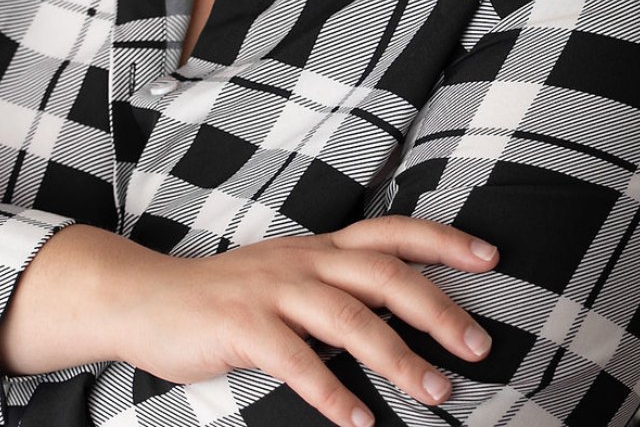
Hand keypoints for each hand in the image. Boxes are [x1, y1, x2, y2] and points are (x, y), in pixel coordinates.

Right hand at [1, 216, 497, 426]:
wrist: (148, 297)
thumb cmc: (226, 297)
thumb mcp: (287, 277)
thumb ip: (336, 285)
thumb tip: (399, 309)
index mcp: (318, 248)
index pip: (390, 231)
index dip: (442, 240)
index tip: (491, 256)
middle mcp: (302, 261)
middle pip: (382, 273)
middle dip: (437, 308)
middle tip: (479, 346)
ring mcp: (272, 291)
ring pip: (347, 317)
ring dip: (396, 357)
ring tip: (435, 394)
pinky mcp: (242, 326)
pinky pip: (296, 360)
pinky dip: (331, 393)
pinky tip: (359, 423)